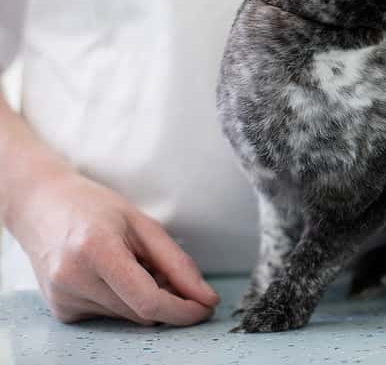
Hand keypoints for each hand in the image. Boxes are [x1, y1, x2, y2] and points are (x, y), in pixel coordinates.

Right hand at [6, 166, 218, 324]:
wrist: (41, 206)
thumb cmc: (94, 208)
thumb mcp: (143, 224)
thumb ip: (177, 263)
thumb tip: (206, 298)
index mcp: (96, 249)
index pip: (147, 300)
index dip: (182, 310)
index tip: (205, 309)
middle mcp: (73, 278)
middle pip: (141, 312)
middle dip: (167, 299)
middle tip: (166, 270)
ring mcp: (63, 298)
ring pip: (128, 316)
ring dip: (143, 298)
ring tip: (130, 263)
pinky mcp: (60, 311)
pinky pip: (109, 316)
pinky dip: (123, 300)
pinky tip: (110, 274)